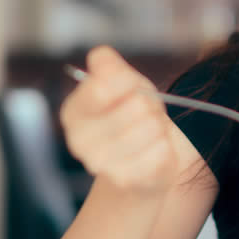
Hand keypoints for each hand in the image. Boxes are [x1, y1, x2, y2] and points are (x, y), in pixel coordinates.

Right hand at [60, 46, 178, 197]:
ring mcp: (102, 165)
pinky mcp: (128, 181)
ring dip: (159, 127)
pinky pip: (162, 151)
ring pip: (152, 128)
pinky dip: (165, 147)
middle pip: (136, 106)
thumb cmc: (131, 115)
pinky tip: (153, 152)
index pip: (102, 86)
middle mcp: (79, 142)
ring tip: (149, 133)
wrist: (143, 160)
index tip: (131, 88)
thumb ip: (109, 65)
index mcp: (73, 111)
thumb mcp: (122, 82)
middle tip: (145, 115)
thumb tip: (101, 57)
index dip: (128, 82)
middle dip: (149, 106)